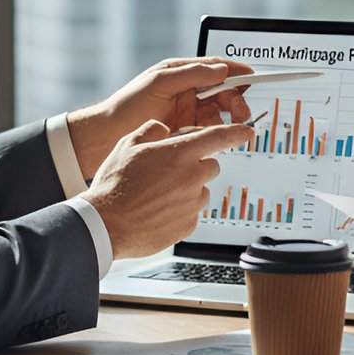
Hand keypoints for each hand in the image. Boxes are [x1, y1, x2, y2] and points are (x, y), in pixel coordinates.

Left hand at [68, 58, 254, 178]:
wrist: (107, 137)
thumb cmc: (128, 105)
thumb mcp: (159, 83)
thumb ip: (190, 74)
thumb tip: (220, 69)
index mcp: (181, 73)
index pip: (216, 67)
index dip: (236, 71)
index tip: (254, 76)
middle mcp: (187, 91)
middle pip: (223, 91)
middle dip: (237, 100)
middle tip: (243, 113)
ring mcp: (187, 112)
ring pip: (219, 112)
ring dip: (230, 118)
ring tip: (235, 127)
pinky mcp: (185, 132)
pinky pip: (208, 130)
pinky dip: (217, 133)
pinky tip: (218, 137)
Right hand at [84, 120, 255, 260]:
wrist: (105, 224)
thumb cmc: (114, 185)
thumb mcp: (128, 144)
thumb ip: (152, 130)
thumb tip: (164, 129)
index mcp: (180, 153)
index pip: (219, 137)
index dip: (237, 132)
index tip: (248, 131)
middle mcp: (192, 177)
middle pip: (211, 165)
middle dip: (196, 165)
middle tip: (170, 171)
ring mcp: (192, 203)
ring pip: (201, 190)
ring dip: (188, 189)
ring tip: (158, 194)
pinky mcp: (188, 225)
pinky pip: (192, 212)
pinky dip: (180, 210)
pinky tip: (158, 211)